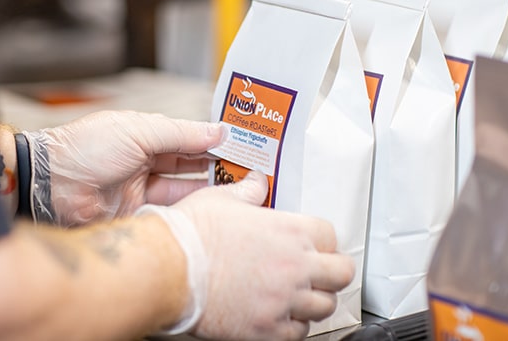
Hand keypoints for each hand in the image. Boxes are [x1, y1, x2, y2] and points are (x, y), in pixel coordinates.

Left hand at [24, 110, 223, 225]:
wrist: (50, 185)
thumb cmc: (85, 148)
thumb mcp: (138, 130)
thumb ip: (180, 133)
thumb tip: (217, 130)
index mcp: (143, 135)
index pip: (186, 138)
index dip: (212, 141)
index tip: (241, 145)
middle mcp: (144, 162)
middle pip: (188, 166)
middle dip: (216, 167)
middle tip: (248, 170)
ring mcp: (141, 191)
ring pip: (183, 190)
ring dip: (208, 190)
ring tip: (238, 189)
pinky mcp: (137, 216)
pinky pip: (170, 213)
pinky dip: (190, 210)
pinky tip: (212, 207)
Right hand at [150, 172, 354, 339]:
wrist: (166, 270)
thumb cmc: (189, 235)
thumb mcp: (220, 199)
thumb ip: (246, 192)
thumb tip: (255, 183)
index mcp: (288, 230)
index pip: (330, 235)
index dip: (321, 238)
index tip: (312, 242)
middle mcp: (294, 266)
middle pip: (341, 273)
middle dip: (331, 270)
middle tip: (318, 270)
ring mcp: (283, 301)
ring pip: (325, 307)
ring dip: (313, 300)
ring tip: (297, 294)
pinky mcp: (267, 329)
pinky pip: (299, 333)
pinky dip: (293, 325)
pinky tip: (278, 314)